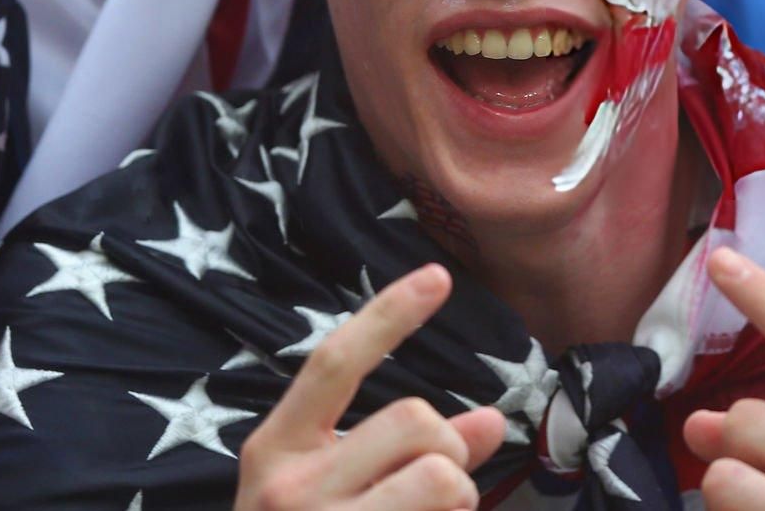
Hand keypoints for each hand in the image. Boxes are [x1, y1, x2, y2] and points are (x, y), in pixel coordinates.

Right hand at [235, 264, 506, 509]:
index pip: (333, 362)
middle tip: (436, 487)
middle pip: (415, 422)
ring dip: (458, 498)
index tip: (439, 276)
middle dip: (448, 450)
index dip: (388, 315)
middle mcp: (291, 490)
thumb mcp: (324, 494)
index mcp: (275, 451)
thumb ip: (402, 454)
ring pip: (441, 477)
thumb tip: (489, 422)